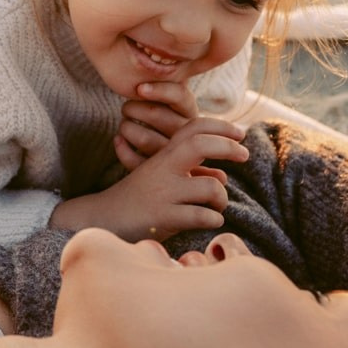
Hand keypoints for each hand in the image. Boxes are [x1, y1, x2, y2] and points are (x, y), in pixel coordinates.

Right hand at [50, 118, 248, 240]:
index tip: (240, 133)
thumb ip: (189, 171)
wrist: (103, 219)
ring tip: (216, 207)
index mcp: (163, 155)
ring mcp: (163, 193)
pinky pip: (202, 216)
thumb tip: (223, 175)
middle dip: (228, 146)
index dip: (221, 126)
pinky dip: (213, 220)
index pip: (194, 128)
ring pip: (211, 186)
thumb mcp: (159, 176)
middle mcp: (163, 169)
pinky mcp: (162, 217)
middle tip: (244, 155)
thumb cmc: (138, 198)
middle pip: (200, 144)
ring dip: (222, 199)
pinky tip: (209, 221)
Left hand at [113, 80, 205, 173]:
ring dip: (126, 126)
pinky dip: (121, 148)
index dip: (159, 89)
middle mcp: (187, 136)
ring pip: (143, 137)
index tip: (140, 88)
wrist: (183, 168)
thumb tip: (140, 85)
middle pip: (155, 114)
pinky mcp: (157, 173)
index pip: (180, 96)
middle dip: (133, 106)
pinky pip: (134, 160)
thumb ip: (167, 91)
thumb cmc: (173, 126)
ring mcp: (173, 157)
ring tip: (125, 123)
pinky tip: (119, 140)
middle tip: (127, 107)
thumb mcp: (177, 109)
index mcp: (194, 116)